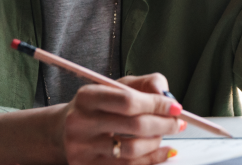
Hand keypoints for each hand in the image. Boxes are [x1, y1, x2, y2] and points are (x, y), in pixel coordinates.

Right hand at [57, 73, 182, 164]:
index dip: (156, 104)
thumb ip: (145, 83)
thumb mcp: (118, 86)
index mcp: (87, 97)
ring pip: (132, 151)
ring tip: (165, 134)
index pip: (128, 101)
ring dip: (157, 143)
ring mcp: (82, 150)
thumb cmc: (98, 105)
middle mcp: (80, 123)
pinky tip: (163, 152)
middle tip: (178, 122)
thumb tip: (167, 97)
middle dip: (163, 124)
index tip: (176, 107)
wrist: (63, 131)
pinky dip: (152, 161)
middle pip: (133, 126)